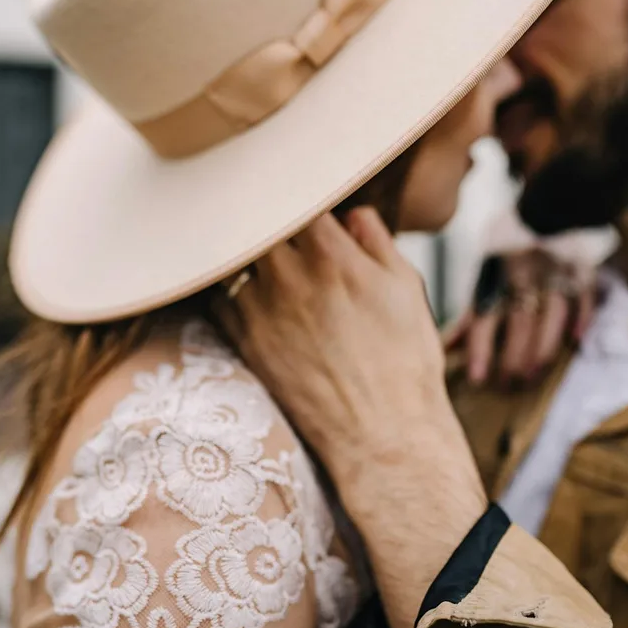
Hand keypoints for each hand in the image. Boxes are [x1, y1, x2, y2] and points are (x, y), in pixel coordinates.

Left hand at [217, 207, 485, 627]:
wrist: (383, 437)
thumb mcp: (406, 291)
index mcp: (334, 257)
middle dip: (265, 216)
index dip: (297, 190)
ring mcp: (261, 310)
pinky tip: (243, 289)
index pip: (298, 195)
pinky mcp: (244, 342)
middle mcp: (291, 278)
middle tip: (270, 215)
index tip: (297, 190)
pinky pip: (220, 297)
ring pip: (235, 255)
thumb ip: (376, 243)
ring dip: (245, 250)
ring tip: (255, 249)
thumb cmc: (405, 364)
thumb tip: (352, 214)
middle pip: (257, 221)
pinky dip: (229, 287)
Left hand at [445, 248, 595, 387]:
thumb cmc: (509, 241)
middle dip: (512, 359)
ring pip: (549, 318)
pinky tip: (575, 340)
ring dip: (541, 350)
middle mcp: (523, 277)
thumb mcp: (483, 268)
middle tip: (507, 384)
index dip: (480, 349)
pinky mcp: (582, 272)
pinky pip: (584, 297)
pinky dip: (580, 318)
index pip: (484, 317)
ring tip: (532, 375)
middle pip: (518, 325)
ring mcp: (553, 274)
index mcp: (495, 274)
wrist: (550, 201)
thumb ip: (471, 310)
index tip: (477, 378)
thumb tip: (447, 345)